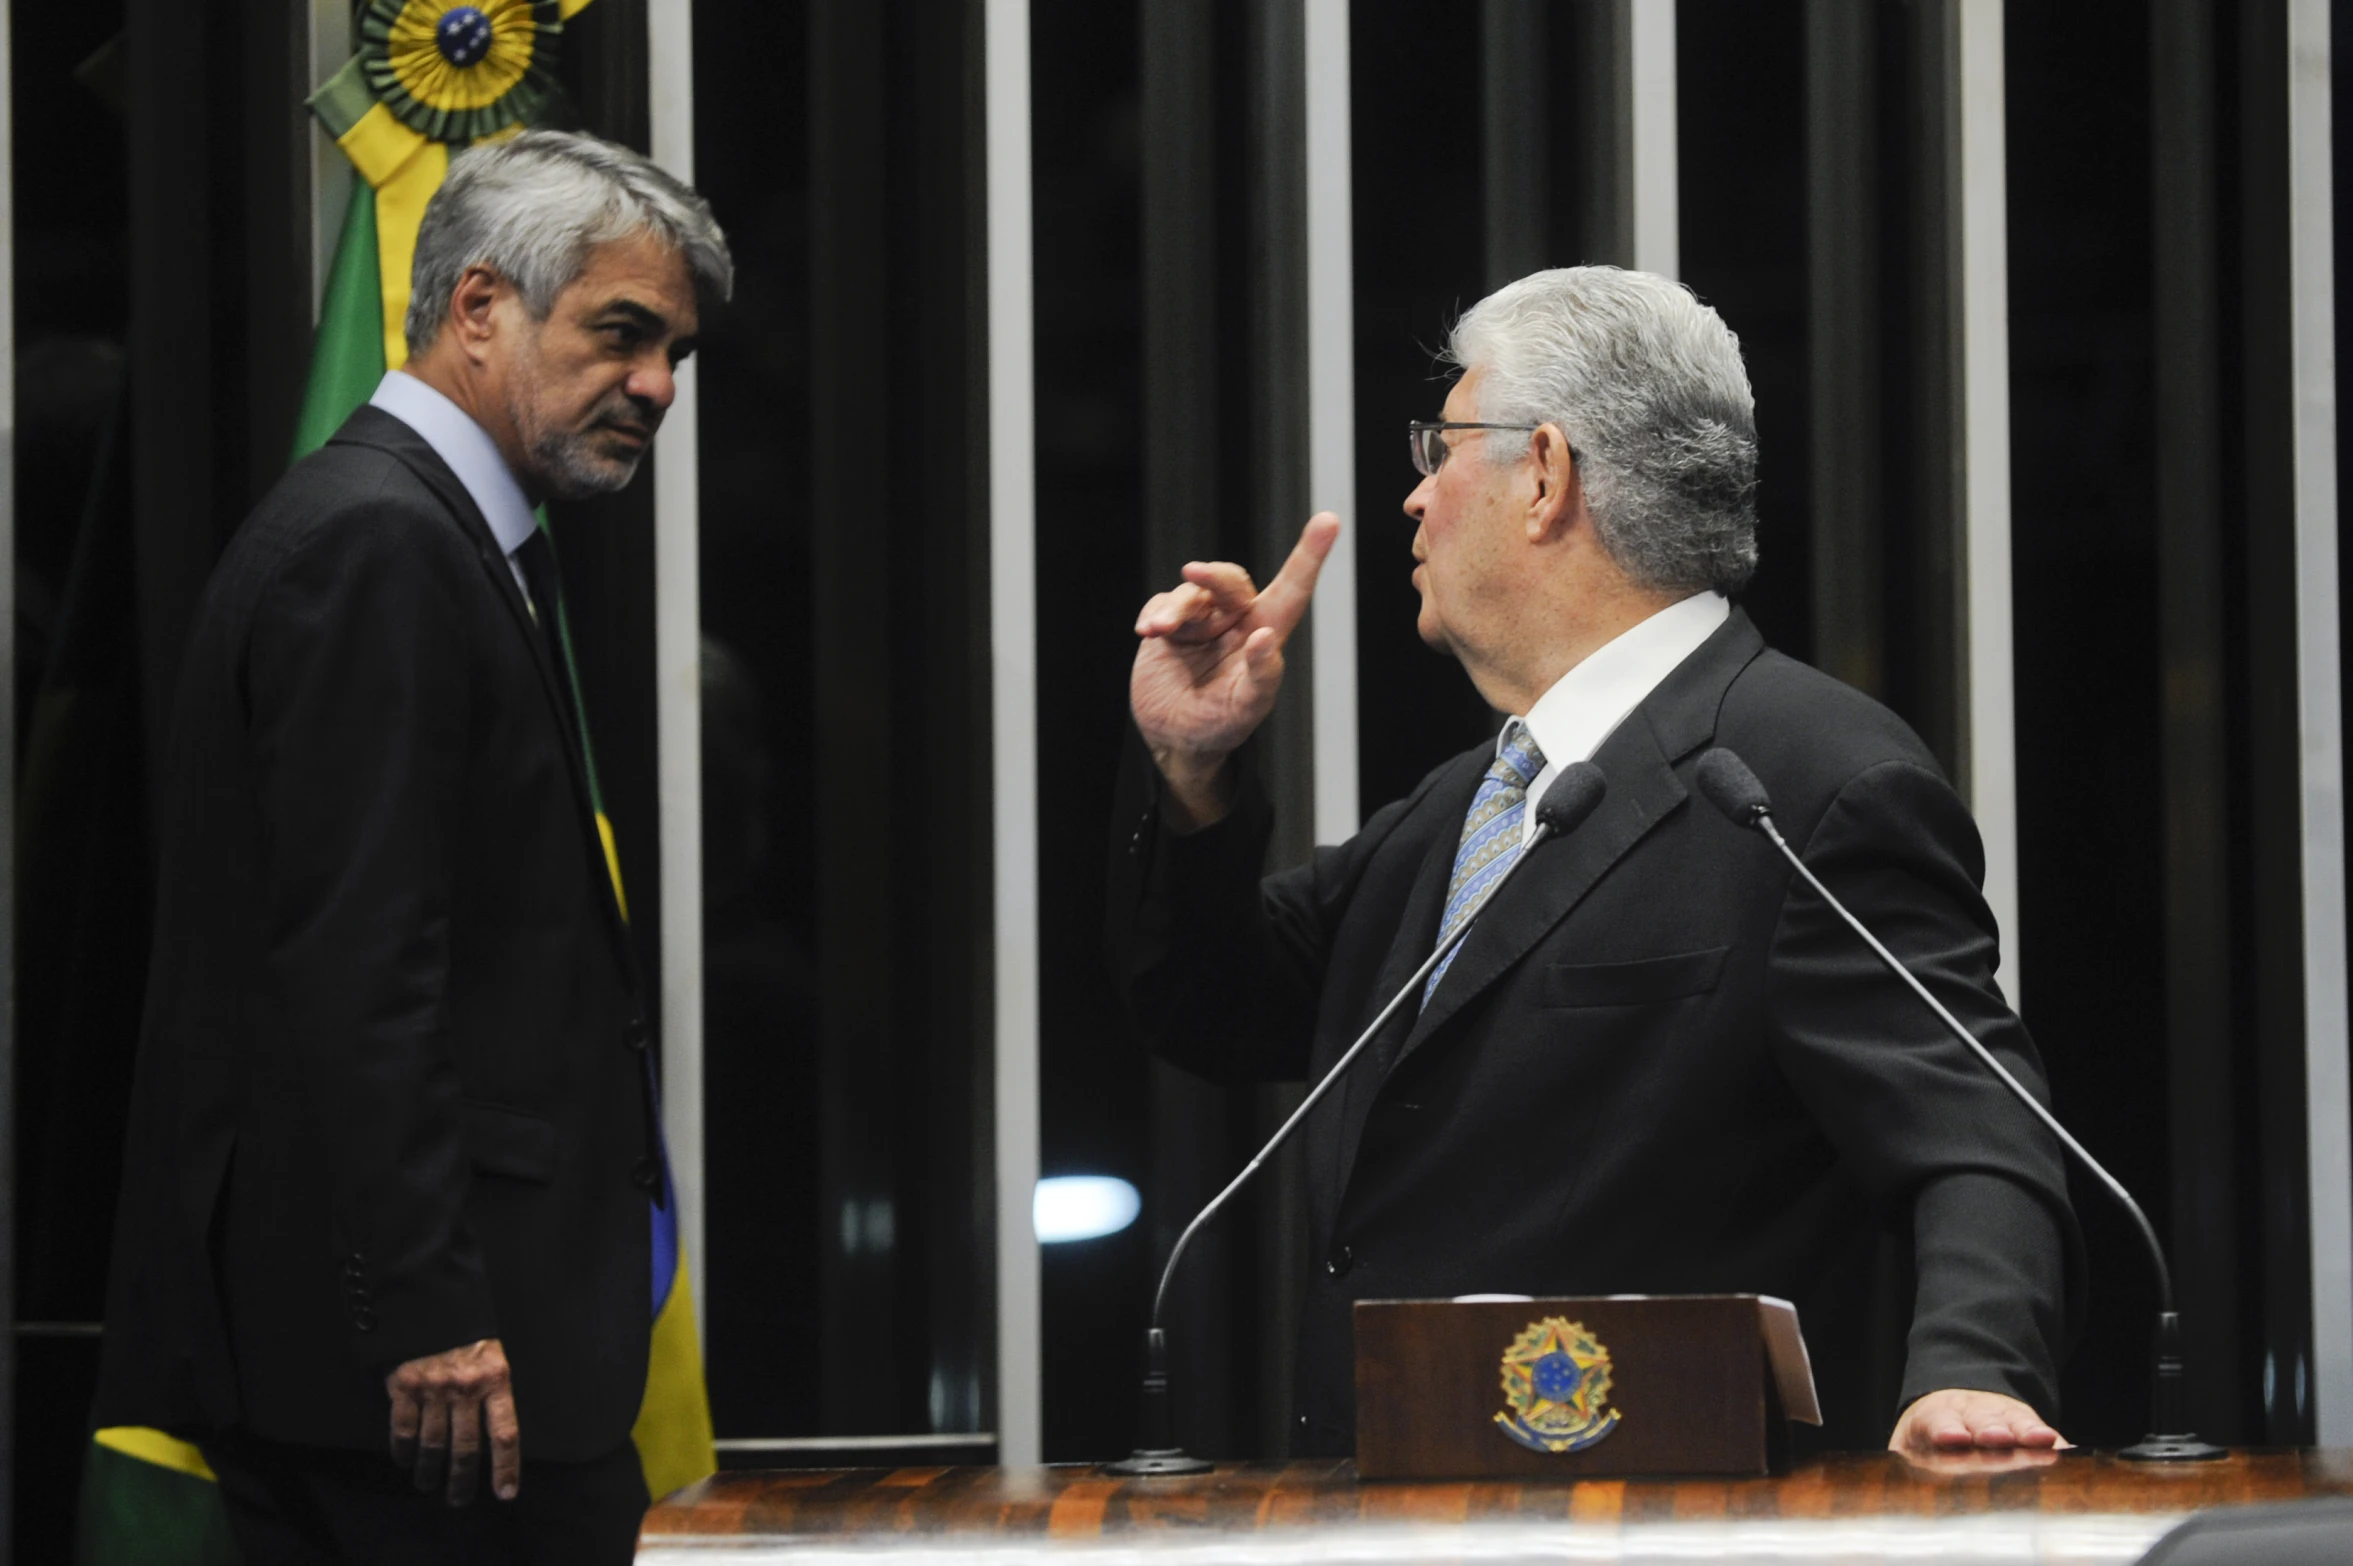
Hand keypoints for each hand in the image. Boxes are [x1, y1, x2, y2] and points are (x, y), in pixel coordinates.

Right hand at [386, 1337, 520, 1503]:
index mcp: (496, 1380)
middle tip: (458, 1501)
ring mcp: (434, 1388)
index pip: (504, 1433)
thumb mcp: (494, 1357)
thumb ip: (494, 1392)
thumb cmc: (468, 1336)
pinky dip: (404, 1451)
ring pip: (433, 1445)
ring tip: (428, 1484)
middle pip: (466, 1448)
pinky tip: (405, 1461)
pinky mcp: (405, 1386)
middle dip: (462, 1481)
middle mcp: (466, 1387)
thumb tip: (494, 1439)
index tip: (505, 1494)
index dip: (506, 1467)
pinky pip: (404, 1430)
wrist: (432, 1303)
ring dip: (430, 1472)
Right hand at [1130, 513, 1339, 826]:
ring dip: (1175, 606)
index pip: (1292, 591)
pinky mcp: (1169, 625)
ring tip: (1158, 630)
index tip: (1328, 521)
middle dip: (1213, 574)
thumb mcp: (1246, 709)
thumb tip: (1264, 638)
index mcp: (1265, 636)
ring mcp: (1201, 621)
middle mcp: (1236, 622)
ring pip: (1193, 592)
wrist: (1174, 738)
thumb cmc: (1220, 724)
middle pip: (1232, 581)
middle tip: (1192, 573)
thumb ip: (1261, 677)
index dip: (1310, 557)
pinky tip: (1147, 632)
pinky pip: (1161, 603)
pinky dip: (1154, 614)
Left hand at [1889, 1387, 2064, 1453]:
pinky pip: (2041, 1433)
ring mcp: (2000, 1416)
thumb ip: (1904, 1463)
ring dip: (2025, 1431)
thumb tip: (1894, 1490)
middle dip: (1989, 1429)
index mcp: (1935, 1417)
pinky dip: (2054, 1442)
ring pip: (2013, 1422)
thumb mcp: (1908, 1444)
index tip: (1953, 1438)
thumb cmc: (1929, 1436)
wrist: (1954, 1403)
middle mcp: (1969, 1412)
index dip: (1946, 1430)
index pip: (1938, 1421)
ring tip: (2039, 1440)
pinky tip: (2066, 1450)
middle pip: (1980, 1420)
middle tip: (1996, 1438)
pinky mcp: (2026, 1425)